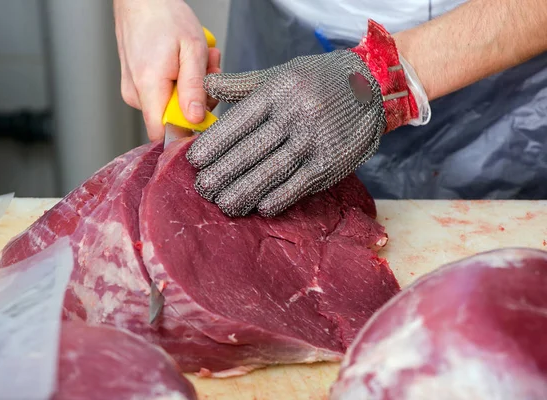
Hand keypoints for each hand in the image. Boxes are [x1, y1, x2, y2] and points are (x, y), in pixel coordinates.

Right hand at [113, 0, 220, 140]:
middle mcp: (135, 93)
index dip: (187, 129)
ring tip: (198, 61)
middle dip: (197, 99)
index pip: (163, 132)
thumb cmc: (165, 17)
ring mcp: (133, 90)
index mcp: (148, 86)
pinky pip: (163, 94)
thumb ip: (194, 87)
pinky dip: (180, 81)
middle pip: (172, 119)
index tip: (205, 111)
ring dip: (191, 87)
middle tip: (209, 72)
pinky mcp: (136, 85)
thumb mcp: (192, 50)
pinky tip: (184, 62)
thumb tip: (195, 119)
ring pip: (171, 105)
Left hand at [187, 20, 422, 216]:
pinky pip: (300, 184)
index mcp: (278, 92)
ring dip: (244, 191)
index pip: (239, 122)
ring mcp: (314, 140)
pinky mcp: (331, 162)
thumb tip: (206, 87)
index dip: (214, 143)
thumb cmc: (316, 81)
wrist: (369, 85)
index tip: (195, 161)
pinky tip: (261, 207)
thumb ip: (242, 84)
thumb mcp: (280, 73)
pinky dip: (279, 198)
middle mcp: (295, 115)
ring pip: (272, 171)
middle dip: (222, 173)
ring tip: (224, 204)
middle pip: (251, 150)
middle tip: (202, 189)